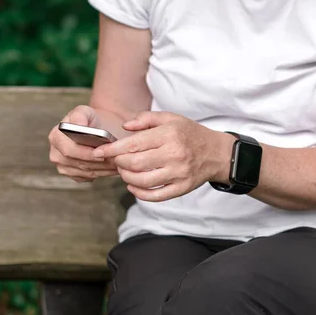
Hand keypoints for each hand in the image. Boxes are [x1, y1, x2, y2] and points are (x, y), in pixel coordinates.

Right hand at [48, 106, 118, 181]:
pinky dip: (102, 174)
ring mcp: (63, 167)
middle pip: (78, 164)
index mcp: (56, 137)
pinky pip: (89, 177)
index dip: (86, 153)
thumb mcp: (85, 112)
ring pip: (85, 172)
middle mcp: (56, 154)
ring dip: (103, 170)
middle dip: (98, 163)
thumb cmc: (90, 120)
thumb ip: (80, 116)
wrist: (96, 130)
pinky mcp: (73, 175)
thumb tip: (79, 125)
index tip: (102, 153)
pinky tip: (113, 168)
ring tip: (118, 164)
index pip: (69, 150)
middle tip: (115, 161)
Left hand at [92, 112, 231, 201]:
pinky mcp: (182, 188)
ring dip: (126, 178)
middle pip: (135, 164)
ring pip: (142, 181)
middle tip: (115, 161)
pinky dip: (139, 193)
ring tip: (124, 172)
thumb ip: (146, 119)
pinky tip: (133, 186)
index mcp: (169, 135)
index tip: (99, 152)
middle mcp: (174, 154)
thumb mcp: (172, 118)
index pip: (133, 144)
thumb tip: (125, 128)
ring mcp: (179, 173)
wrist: (217, 153)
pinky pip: (156, 195)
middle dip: (118, 164)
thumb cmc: (191, 134)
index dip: (112, 150)